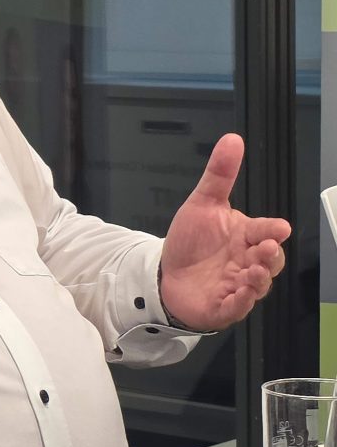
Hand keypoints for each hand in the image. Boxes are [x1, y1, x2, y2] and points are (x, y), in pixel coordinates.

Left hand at [159, 133, 290, 329]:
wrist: (167, 273)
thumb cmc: (192, 241)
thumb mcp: (202, 203)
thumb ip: (219, 174)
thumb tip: (232, 139)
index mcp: (245, 236)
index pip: (265, 231)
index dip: (272, 230)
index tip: (279, 227)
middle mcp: (246, 261)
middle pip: (269, 260)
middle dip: (270, 255)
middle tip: (266, 248)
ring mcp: (237, 286)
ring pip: (257, 285)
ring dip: (259, 279)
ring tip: (254, 271)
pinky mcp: (223, 306)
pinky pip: (236, 307)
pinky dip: (240, 303)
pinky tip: (238, 295)